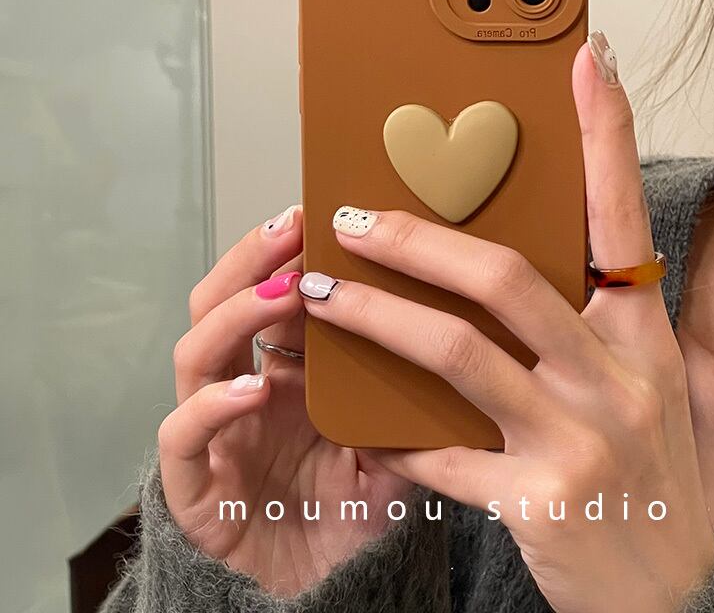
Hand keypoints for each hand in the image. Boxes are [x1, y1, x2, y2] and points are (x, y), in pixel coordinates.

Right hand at [157, 206, 409, 595]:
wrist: (329, 592)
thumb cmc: (355, 513)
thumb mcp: (392, 440)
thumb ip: (405, 391)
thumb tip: (452, 326)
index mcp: (288, 373)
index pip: (276, 294)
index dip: (294, 253)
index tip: (330, 216)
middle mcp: (245, 388)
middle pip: (225, 302)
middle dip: (254, 258)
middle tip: (295, 225)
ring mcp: (214, 430)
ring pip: (196, 352)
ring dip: (236, 313)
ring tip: (283, 291)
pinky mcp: (193, 484)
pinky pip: (183, 434)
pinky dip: (212, 405)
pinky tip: (253, 388)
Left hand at [300, 37, 713, 612]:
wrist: (670, 590)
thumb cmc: (640, 470)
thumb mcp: (629, 384)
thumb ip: (574, 329)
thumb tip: (487, 268)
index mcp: (640, 338)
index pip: (621, 218)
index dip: (606, 136)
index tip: (583, 62)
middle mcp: (616, 377)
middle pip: (506, 277)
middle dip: (420, 239)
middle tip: (355, 219)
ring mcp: (579, 439)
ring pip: (457, 353)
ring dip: (378, 317)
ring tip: (324, 294)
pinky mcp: (539, 501)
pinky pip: (442, 454)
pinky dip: (396, 434)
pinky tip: (363, 422)